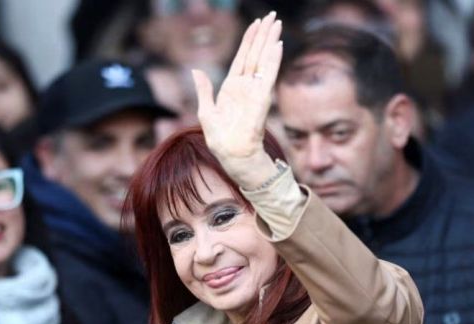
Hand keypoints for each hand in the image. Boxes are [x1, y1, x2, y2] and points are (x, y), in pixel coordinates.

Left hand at [192, 12, 282, 188]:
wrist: (232, 156)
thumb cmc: (220, 139)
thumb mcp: (206, 111)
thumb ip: (204, 89)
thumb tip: (196, 70)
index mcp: (232, 87)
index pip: (242, 57)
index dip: (249, 40)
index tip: (257, 23)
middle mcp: (245, 86)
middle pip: (256, 54)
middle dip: (264, 34)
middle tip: (273, 16)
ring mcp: (254, 92)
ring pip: (263, 60)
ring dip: (270, 42)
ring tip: (277, 24)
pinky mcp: (260, 100)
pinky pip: (267, 77)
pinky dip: (272, 61)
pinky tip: (277, 46)